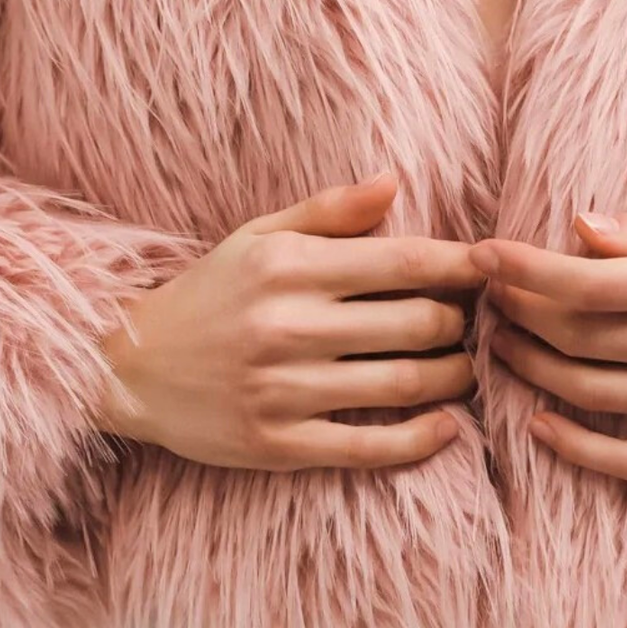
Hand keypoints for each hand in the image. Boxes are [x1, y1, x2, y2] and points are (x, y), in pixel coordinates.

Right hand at [100, 171, 487, 471]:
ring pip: (403, 384)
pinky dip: (420, 440)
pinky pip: (369, 447)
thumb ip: (329, 210)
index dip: (461, 265)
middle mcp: (291, 325)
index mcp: (291, 267)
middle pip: (416, 323)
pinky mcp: (279, 444)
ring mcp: (285, 389)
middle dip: (461, 323)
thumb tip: (396, 181)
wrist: (132, 368)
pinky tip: (445, 427)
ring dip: (453, 378)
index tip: (493, 267)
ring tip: (466, 369)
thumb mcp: (259, 237)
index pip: (403, 260)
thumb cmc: (210, 293)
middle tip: (476, 322)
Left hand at [469, 209, 626, 481]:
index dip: (525, 269)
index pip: (588, 281)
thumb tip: (579, 226)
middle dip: (519, 310)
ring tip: (499, 341)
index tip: (483, 253)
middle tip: (485, 292)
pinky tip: (539, 422)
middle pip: (579, 334)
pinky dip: (575, 447)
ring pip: (590, 392)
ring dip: (531, 366)